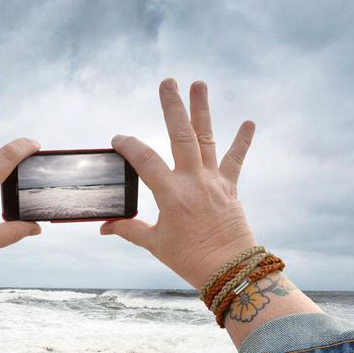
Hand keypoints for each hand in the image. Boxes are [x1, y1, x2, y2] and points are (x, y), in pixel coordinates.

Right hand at [101, 79, 256, 288]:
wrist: (229, 270)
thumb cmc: (189, 258)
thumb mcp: (154, 244)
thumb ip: (129, 230)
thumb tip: (104, 228)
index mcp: (171, 194)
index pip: (144, 160)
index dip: (128, 146)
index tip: (118, 139)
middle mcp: (193, 181)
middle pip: (180, 136)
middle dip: (173, 107)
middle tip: (167, 82)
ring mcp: (214, 181)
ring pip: (206, 138)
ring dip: (202, 110)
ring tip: (199, 84)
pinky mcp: (230, 187)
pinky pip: (235, 160)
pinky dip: (242, 142)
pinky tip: (249, 122)